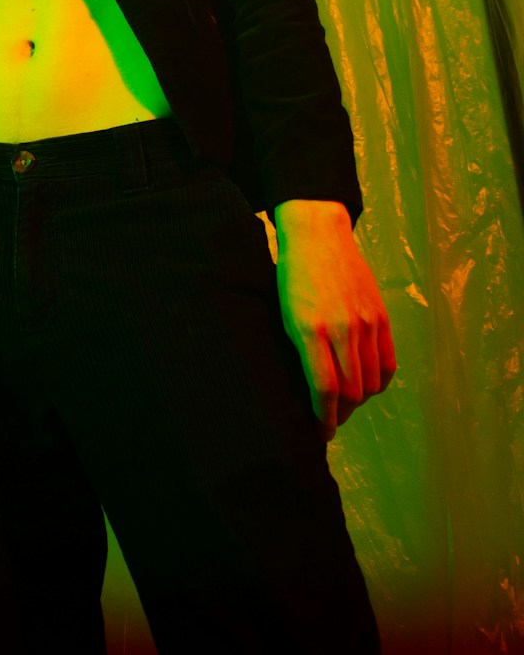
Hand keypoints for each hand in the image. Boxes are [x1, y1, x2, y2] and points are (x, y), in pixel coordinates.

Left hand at [273, 198, 396, 440]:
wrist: (318, 236)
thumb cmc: (290, 277)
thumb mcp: (282, 314)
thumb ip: (296, 351)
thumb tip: (305, 391)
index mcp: (309, 329)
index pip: (324, 388)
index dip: (323, 418)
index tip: (319, 433)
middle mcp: (341, 329)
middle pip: (351, 391)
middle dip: (340, 414)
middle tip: (330, 422)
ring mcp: (366, 323)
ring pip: (371, 382)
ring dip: (358, 401)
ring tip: (344, 405)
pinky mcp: (382, 317)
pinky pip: (388, 363)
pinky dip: (378, 382)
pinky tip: (366, 386)